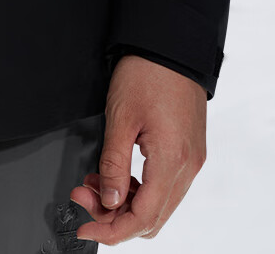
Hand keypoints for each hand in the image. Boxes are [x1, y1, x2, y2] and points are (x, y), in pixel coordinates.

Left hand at [70, 54, 206, 243]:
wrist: (169, 46)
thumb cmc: (146, 73)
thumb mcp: (120, 118)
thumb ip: (113, 165)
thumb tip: (108, 201)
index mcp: (172, 160)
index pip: (144, 217)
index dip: (113, 229)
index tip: (86, 227)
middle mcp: (188, 165)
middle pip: (152, 216)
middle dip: (114, 216)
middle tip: (83, 198)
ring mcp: (191, 159)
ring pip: (158, 203)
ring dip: (125, 201)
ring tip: (93, 182)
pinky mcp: (189, 150)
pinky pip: (165, 184)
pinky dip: (139, 187)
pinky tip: (115, 173)